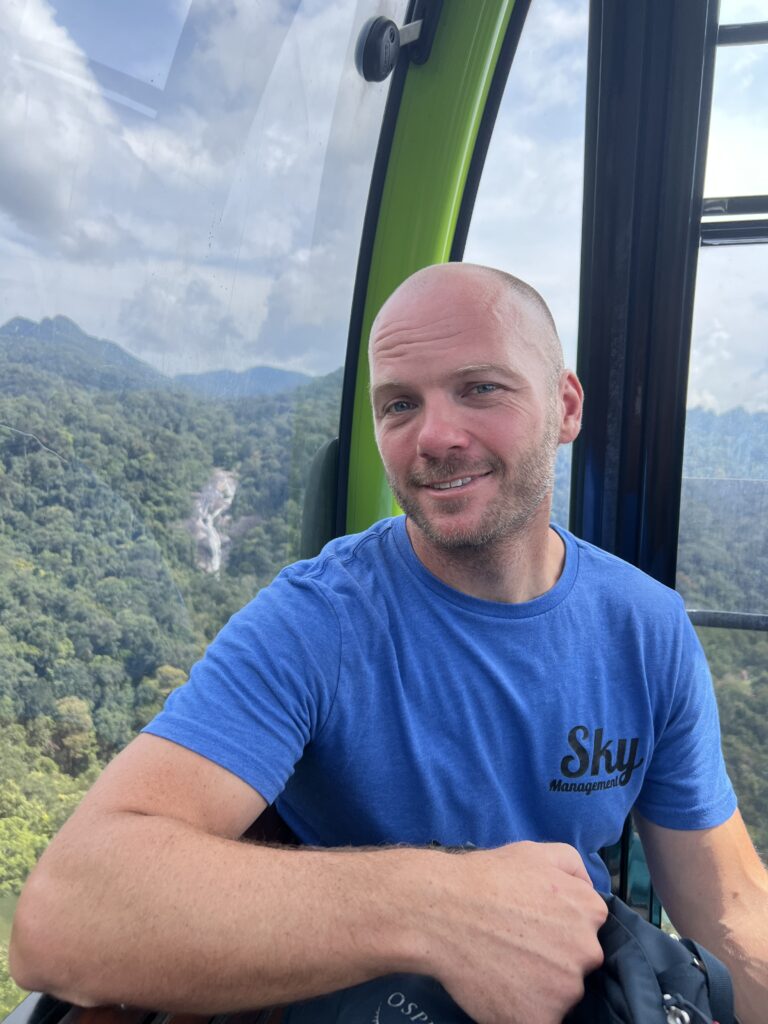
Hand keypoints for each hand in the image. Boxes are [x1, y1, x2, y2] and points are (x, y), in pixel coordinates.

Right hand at [423, 842, 606, 1023]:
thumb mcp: (537, 852)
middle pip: (577, 966)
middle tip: (515, 947)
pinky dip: (520, 1012)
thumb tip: (588, 889)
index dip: (559, 931)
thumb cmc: (487, 878)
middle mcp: (588, 953)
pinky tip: (499, 988)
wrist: (442, 910)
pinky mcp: (540, 1021)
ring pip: (559, 997)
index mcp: (590, 912)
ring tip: (503, 966)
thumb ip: (574, 868)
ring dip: (538, 988)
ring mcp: (565, 991)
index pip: (588, 932)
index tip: (533, 928)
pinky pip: (538, 1020)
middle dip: (552, 960)